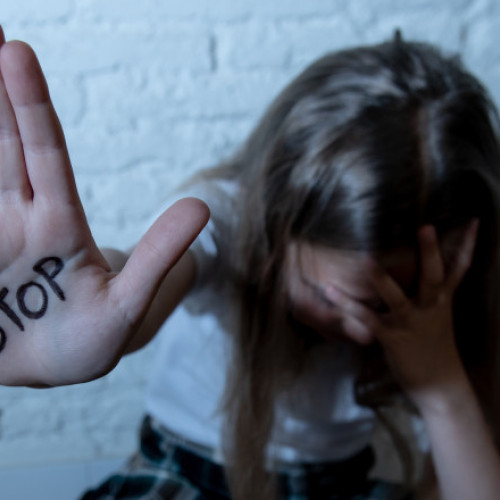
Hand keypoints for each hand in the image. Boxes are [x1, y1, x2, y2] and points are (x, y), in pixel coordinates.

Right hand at [0, 31, 208, 385]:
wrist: (57, 366)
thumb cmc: (94, 338)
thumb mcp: (128, 305)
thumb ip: (156, 259)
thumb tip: (202, 207)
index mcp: (58, 226)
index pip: (43, 156)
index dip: (30, 107)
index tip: (15, 51)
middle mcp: (21, 219)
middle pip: (4, 145)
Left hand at [326, 221, 478, 409]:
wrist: (439, 383)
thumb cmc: (434, 344)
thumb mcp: (439, 314)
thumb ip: (431, 292)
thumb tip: (421, 268)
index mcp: (442, 300)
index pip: (458, 269)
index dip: (466, 245)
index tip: (471, 221)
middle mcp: (431, 308)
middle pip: (433, 277)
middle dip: (431, 251)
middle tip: (426, 226)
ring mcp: (412, 323)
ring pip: (397, 298)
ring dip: (381, 279)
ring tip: (365, 259)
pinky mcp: (393, 338)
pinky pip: (367, 319)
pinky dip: (348, 306)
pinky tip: (330, 291)